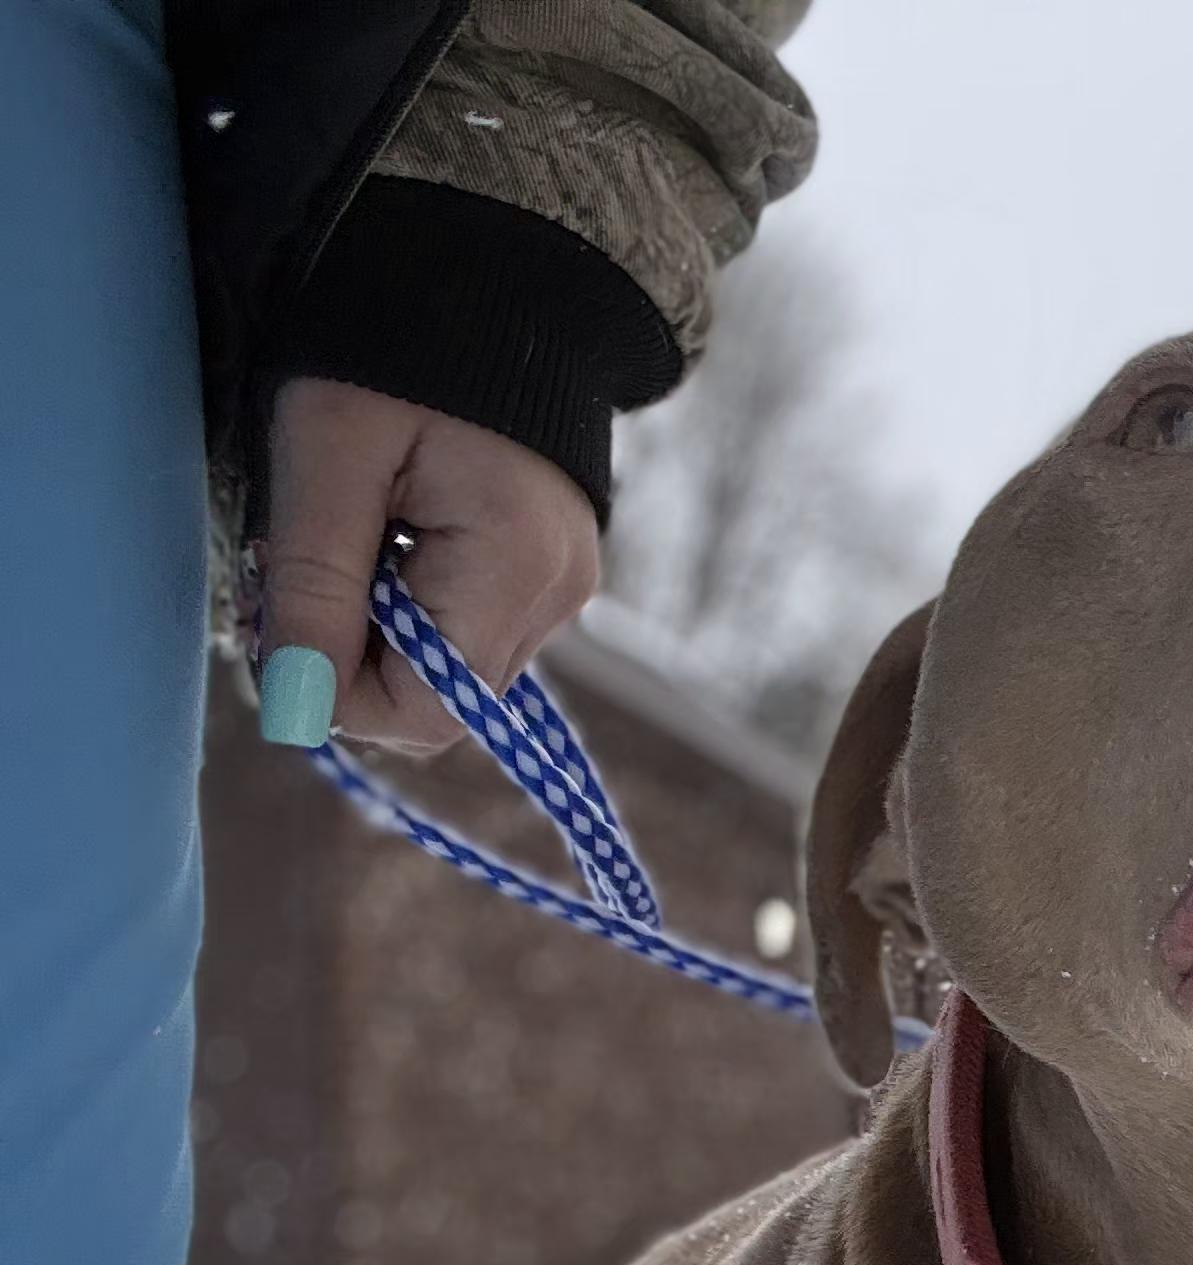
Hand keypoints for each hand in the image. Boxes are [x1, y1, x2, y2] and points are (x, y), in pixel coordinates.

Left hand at [256, 378, 600, 751]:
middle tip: (292, 575)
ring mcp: (564, 588)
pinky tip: (387, 539)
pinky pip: (475, 632)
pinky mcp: (554, 573)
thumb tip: (292, 708)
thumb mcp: (328, 459)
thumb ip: (313, 590)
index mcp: (512, 568)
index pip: (426, 710)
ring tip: (343, 542)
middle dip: (353, 660)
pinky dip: (417, 609)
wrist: (482, 274)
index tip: (277, 623)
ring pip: (455, 673)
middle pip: (442, 700)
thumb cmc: (395, 351)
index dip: (338, 695)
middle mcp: (556, 596)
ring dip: (381, 634)